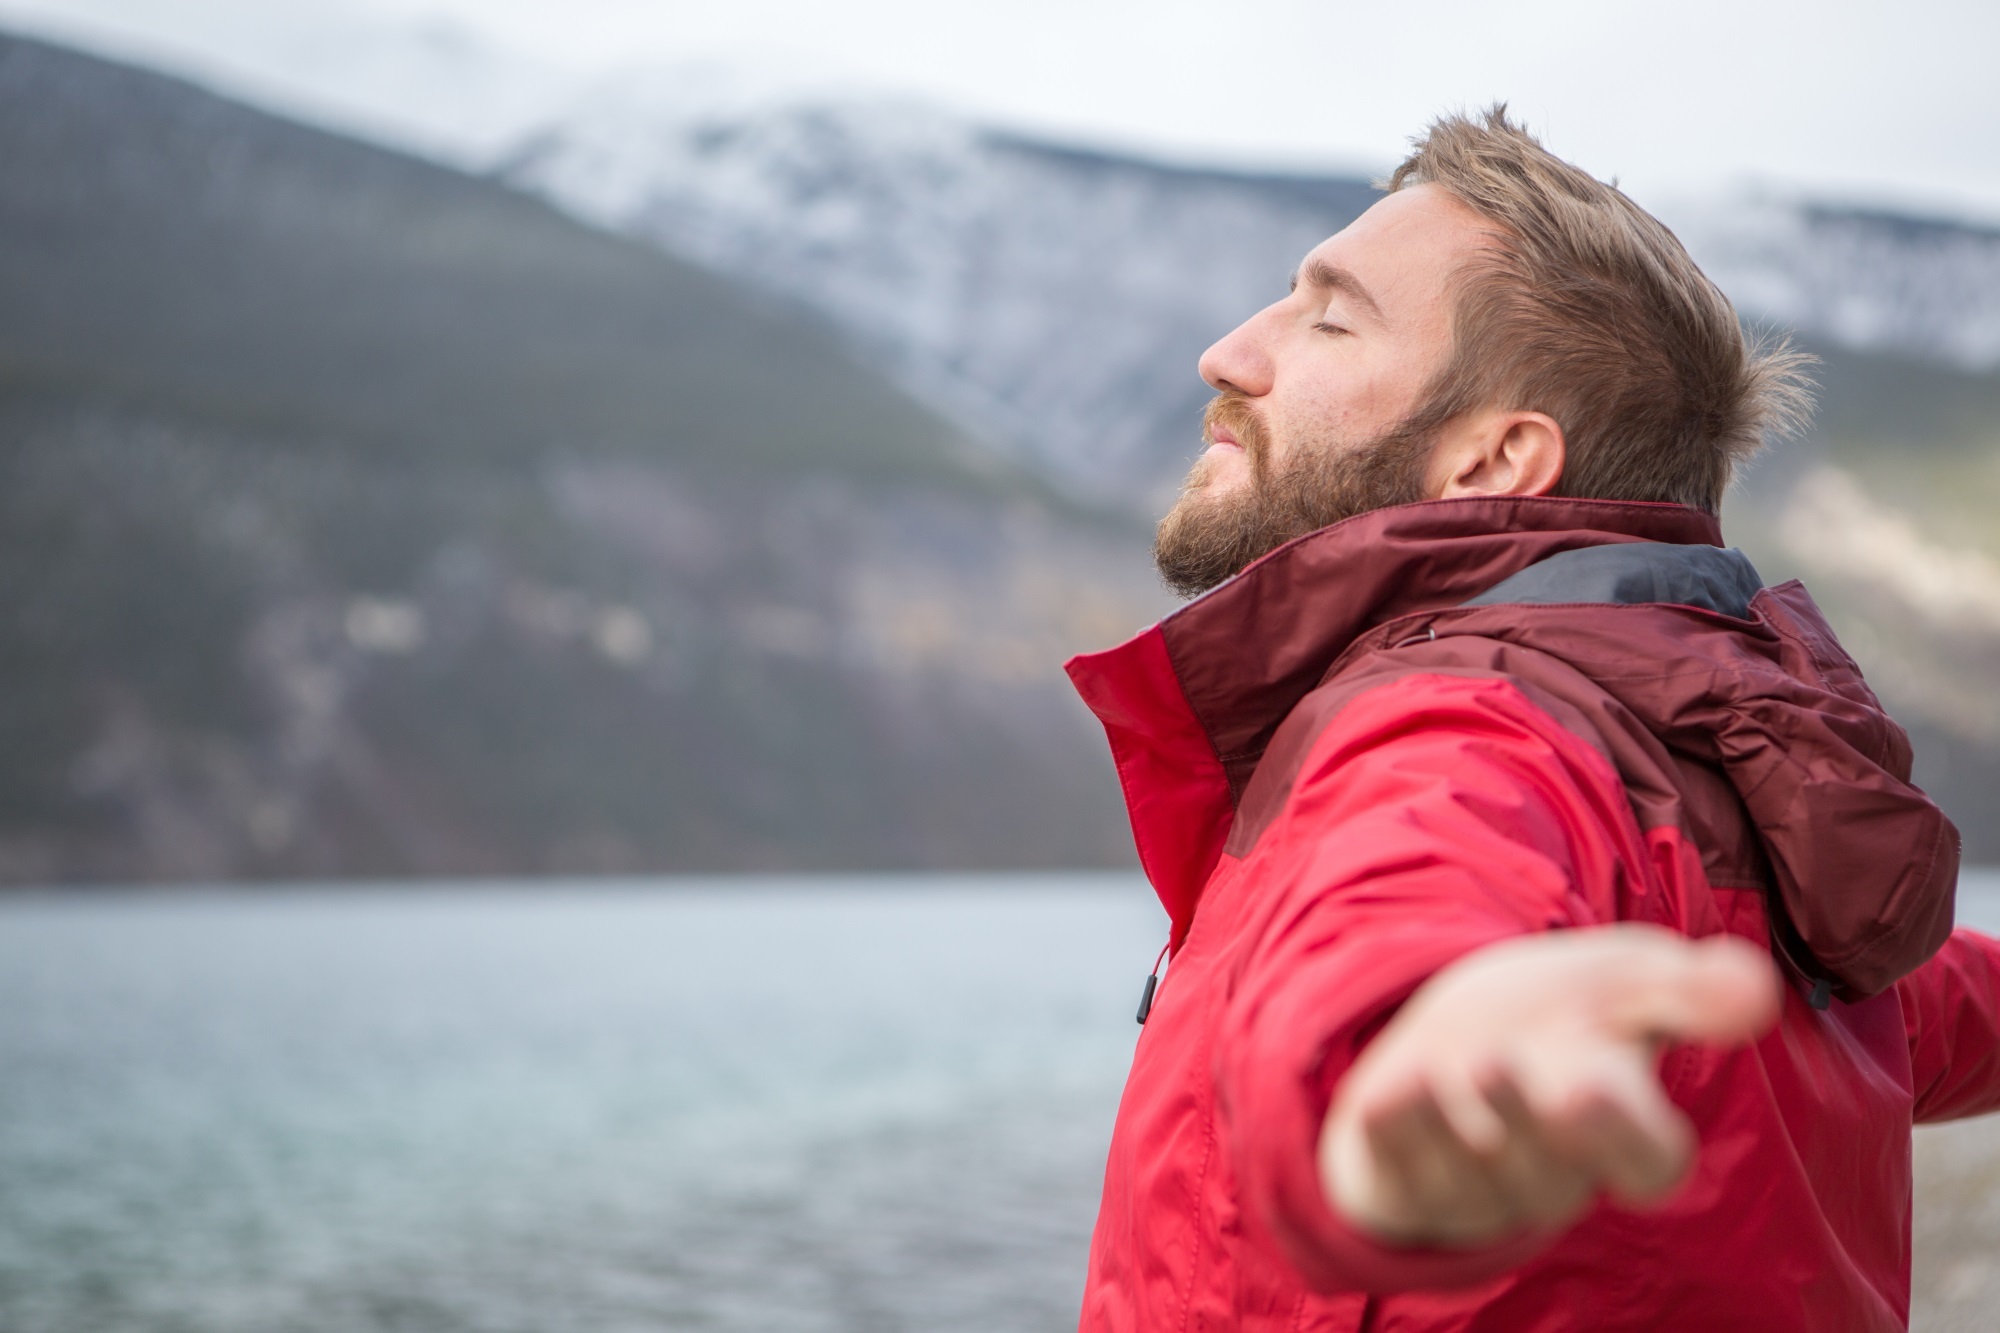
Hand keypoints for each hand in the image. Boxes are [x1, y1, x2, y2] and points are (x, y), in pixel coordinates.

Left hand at [1318, 925, 1780, 1247]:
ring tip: (1469, 1060)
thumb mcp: (1622, 982)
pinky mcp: (1409, 1184)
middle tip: (1524, 1071)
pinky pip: (1403, 1178)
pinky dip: (1397, 1133)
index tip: (1596, 1084)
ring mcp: (1479, 1187)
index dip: (1622, 1136)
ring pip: (1479, 1181)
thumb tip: (1757, 985)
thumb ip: (1686, 988)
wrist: (1455, 1028)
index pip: (1644, 1164)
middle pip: (1553, 1178)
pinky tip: (1390, 1090)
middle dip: (1534, 1128)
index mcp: (1621, 1132)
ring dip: (1468, 1124)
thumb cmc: (1560, 1013)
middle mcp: (1553, 1172)